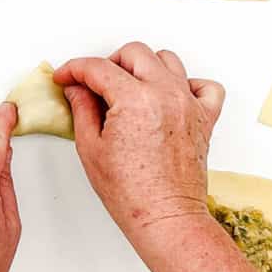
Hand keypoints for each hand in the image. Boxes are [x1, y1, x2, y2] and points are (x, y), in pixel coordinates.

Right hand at [53, 42, 224, 252]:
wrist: (166, 218)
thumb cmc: (131, 193)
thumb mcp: (91, 148)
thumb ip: (82, 109)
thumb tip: (77, 89)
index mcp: (134, 100)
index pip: (98, 67)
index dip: (75, 69)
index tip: (66, 77)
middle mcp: (165, 94)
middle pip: (134, 53)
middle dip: (109, 63)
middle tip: (95, 84)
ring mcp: (188, 103)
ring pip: (167, 60)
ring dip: (145, 67)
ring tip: (129, 88)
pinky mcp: (205, 117)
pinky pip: (204, 85)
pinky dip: (187, 84)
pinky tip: (170, 96)